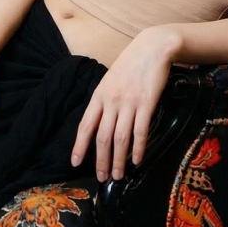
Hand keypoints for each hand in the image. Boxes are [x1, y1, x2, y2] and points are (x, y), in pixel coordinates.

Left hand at [70, 26, 173, 181]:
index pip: (85, 125)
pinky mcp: (146, 103)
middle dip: (101, 161)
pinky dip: (138, 148)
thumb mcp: (110, 80)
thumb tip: (99, 124)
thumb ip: (104, 101)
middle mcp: (111, 101)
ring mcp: (129, 102)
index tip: (75, 163)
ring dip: (118, 160)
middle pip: (102, 137)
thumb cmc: (130, 65)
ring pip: (120, 138)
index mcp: (99, 95)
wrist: (152, 48)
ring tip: (118, 175)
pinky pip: (140, 131)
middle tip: (102, 178)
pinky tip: (137, 161)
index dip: (79, 146)